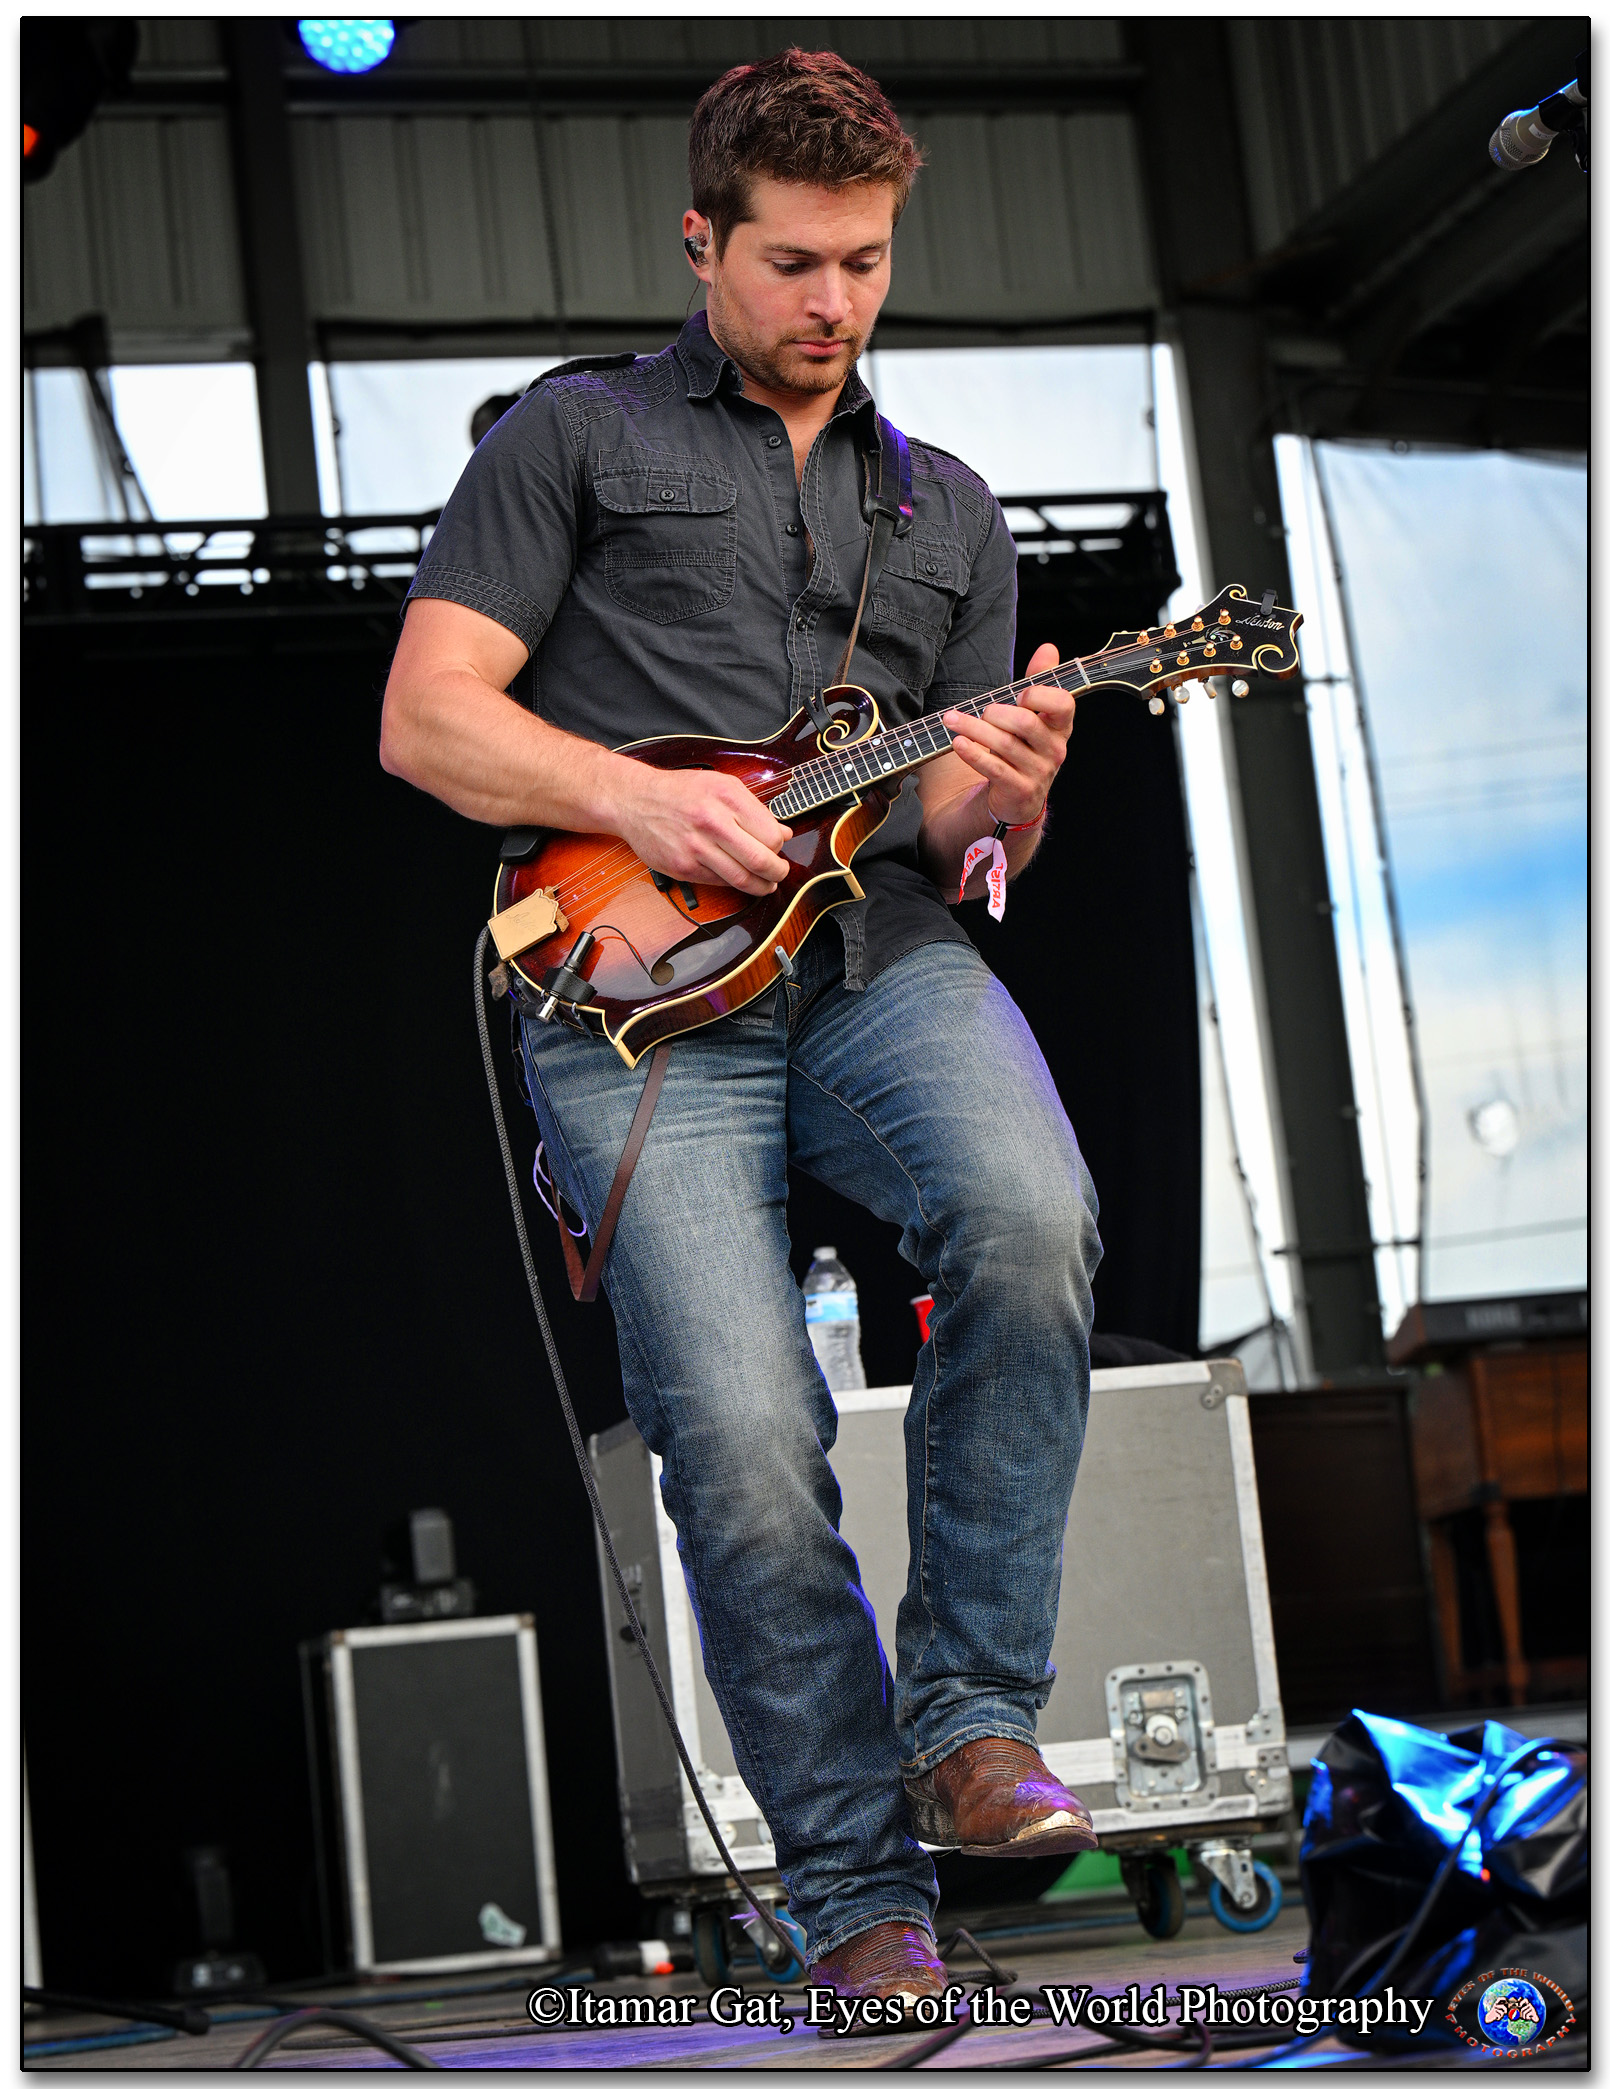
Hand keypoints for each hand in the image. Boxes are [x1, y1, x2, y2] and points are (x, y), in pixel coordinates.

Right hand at [614, 762, 791, 896]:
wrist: (634, 800)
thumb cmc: (681, 791)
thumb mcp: (722, 785)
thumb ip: (755, 809)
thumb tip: (784, 833)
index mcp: (726, 797)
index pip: (771, 834)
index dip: (780, 846)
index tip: (778, 847)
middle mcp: (712, 822)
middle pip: (760, 861)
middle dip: (777, 872)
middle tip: (779, 873)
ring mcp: (696, 847)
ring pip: (741, 879)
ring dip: (760, 886)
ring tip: (766, 884)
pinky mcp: (683, 867)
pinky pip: (719, 883)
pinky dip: (734, 884)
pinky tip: (738, 878)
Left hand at [942, 643, 1071, 824]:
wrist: (1015, 797)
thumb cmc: (1022, 748)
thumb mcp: (1031, 715)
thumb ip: (1039, 683)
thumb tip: (1048, 648)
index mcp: (1060, 727)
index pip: (1063, 704)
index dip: (1041, 695)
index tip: (1020, 693)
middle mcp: (1055, 750)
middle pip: (1025, 723)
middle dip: (995, 712)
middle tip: (980, 711)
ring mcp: (1039, 773)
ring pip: (1005, 745)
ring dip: (973, 729)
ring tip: (952, 720)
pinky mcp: (1020, 791)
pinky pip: (995, 769)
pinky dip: (973, 754)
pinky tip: (957, 743)